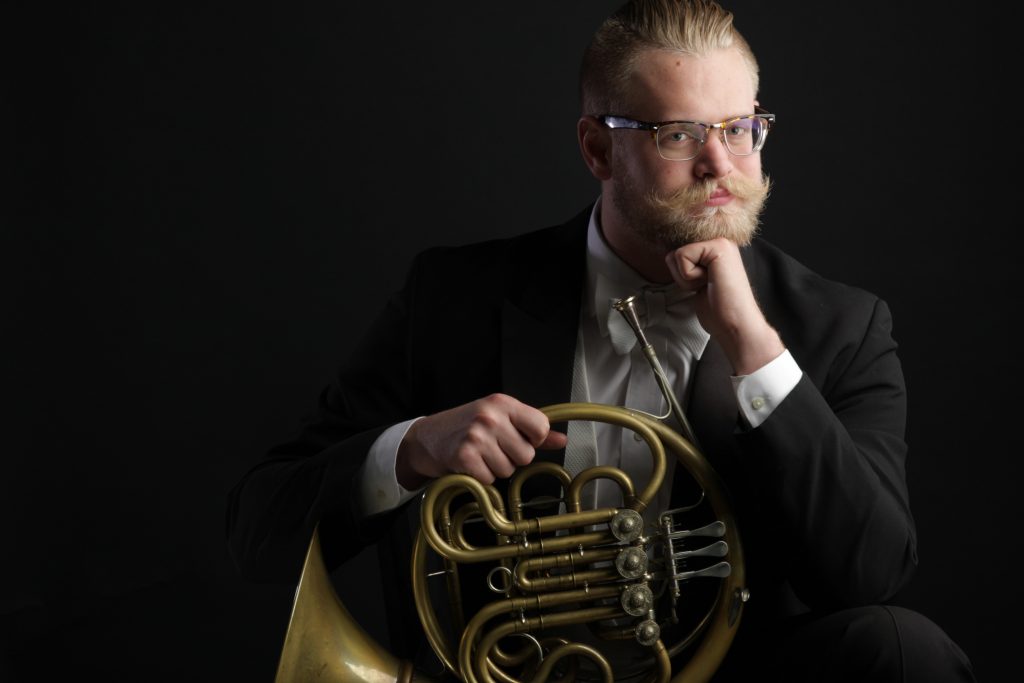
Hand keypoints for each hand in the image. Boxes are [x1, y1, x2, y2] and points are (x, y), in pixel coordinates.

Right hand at [396, 393, 567, 488]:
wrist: (426, 438)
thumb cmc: (465, 427)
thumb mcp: (500, 419)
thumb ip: (532, 429)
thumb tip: (562, 439)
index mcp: (503, 403)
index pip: (541, 428)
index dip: (533, 440)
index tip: (516, 438)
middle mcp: (491, 416)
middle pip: (526, 455)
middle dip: (511, 458)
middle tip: (492, 448)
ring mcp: (477, 436)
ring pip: (508, 470)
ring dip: (494, 468)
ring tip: (479, 455)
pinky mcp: (465, 456)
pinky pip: (489, 479)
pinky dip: (480, 477)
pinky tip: (470, 464)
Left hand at [665, 237, 784, 374]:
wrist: (736, 324)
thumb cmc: (718, 310)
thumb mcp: (697, 282)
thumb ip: (687, 266)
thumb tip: (668, 258)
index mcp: (714, 249)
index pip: (675, 255)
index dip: (681, 278)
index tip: (705, 288)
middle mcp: (719, 241)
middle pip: (673, 253)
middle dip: (682, 277)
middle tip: (706, 287)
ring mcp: (720, 241)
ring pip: (676, 255)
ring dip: (686, 278)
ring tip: (709, 285)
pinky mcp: (718, 246)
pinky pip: (682, 256)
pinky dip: (689, 277)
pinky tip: (709, 283)